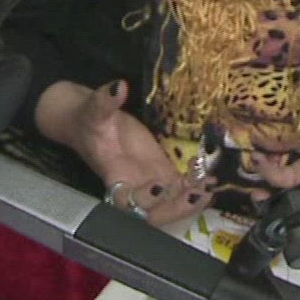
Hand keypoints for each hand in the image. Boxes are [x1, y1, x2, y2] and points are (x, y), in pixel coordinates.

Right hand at [37, 79, 212, 226]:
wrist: (92, 120)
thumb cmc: (90, 118)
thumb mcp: (95, 109)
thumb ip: (105, 101)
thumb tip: (118, 86)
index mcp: (113, 175)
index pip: (125, 199)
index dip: (142, 199)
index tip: (158, 186)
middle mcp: (133, 185)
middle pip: (152, 213)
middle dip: (174, 209)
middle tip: (195, 195)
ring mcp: (150, 180)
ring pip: (170, 203)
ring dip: (190, 200)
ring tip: (209, 188)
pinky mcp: (162, 171)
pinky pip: (179, 187)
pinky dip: (195, 186)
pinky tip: (210, 178)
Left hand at [257, 85, 299, 190]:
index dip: (282, 176)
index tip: (262, 165)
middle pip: (297, 198)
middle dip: (275, 199)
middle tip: (253, 194)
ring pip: (293, 195)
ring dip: (273, 194)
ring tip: (253, 192)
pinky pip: (295, 183)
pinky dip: (278, 181)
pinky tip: (263, 172)